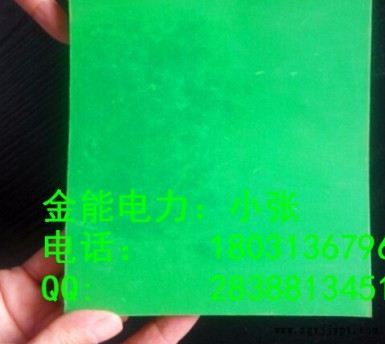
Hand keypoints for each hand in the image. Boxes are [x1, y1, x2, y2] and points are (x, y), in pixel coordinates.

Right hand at [0, 247, 198, 342]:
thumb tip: (110, 319)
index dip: (165, 327)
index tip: (190, 302)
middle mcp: (67, 334)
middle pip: (114, 304)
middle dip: (138, 279)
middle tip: (165, 254)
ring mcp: (45, 310)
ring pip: (86, 276)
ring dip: (106, 254)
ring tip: (133, 232)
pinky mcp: (21, 284)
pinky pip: (53, 259)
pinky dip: (69, 241)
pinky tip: (87, 226)